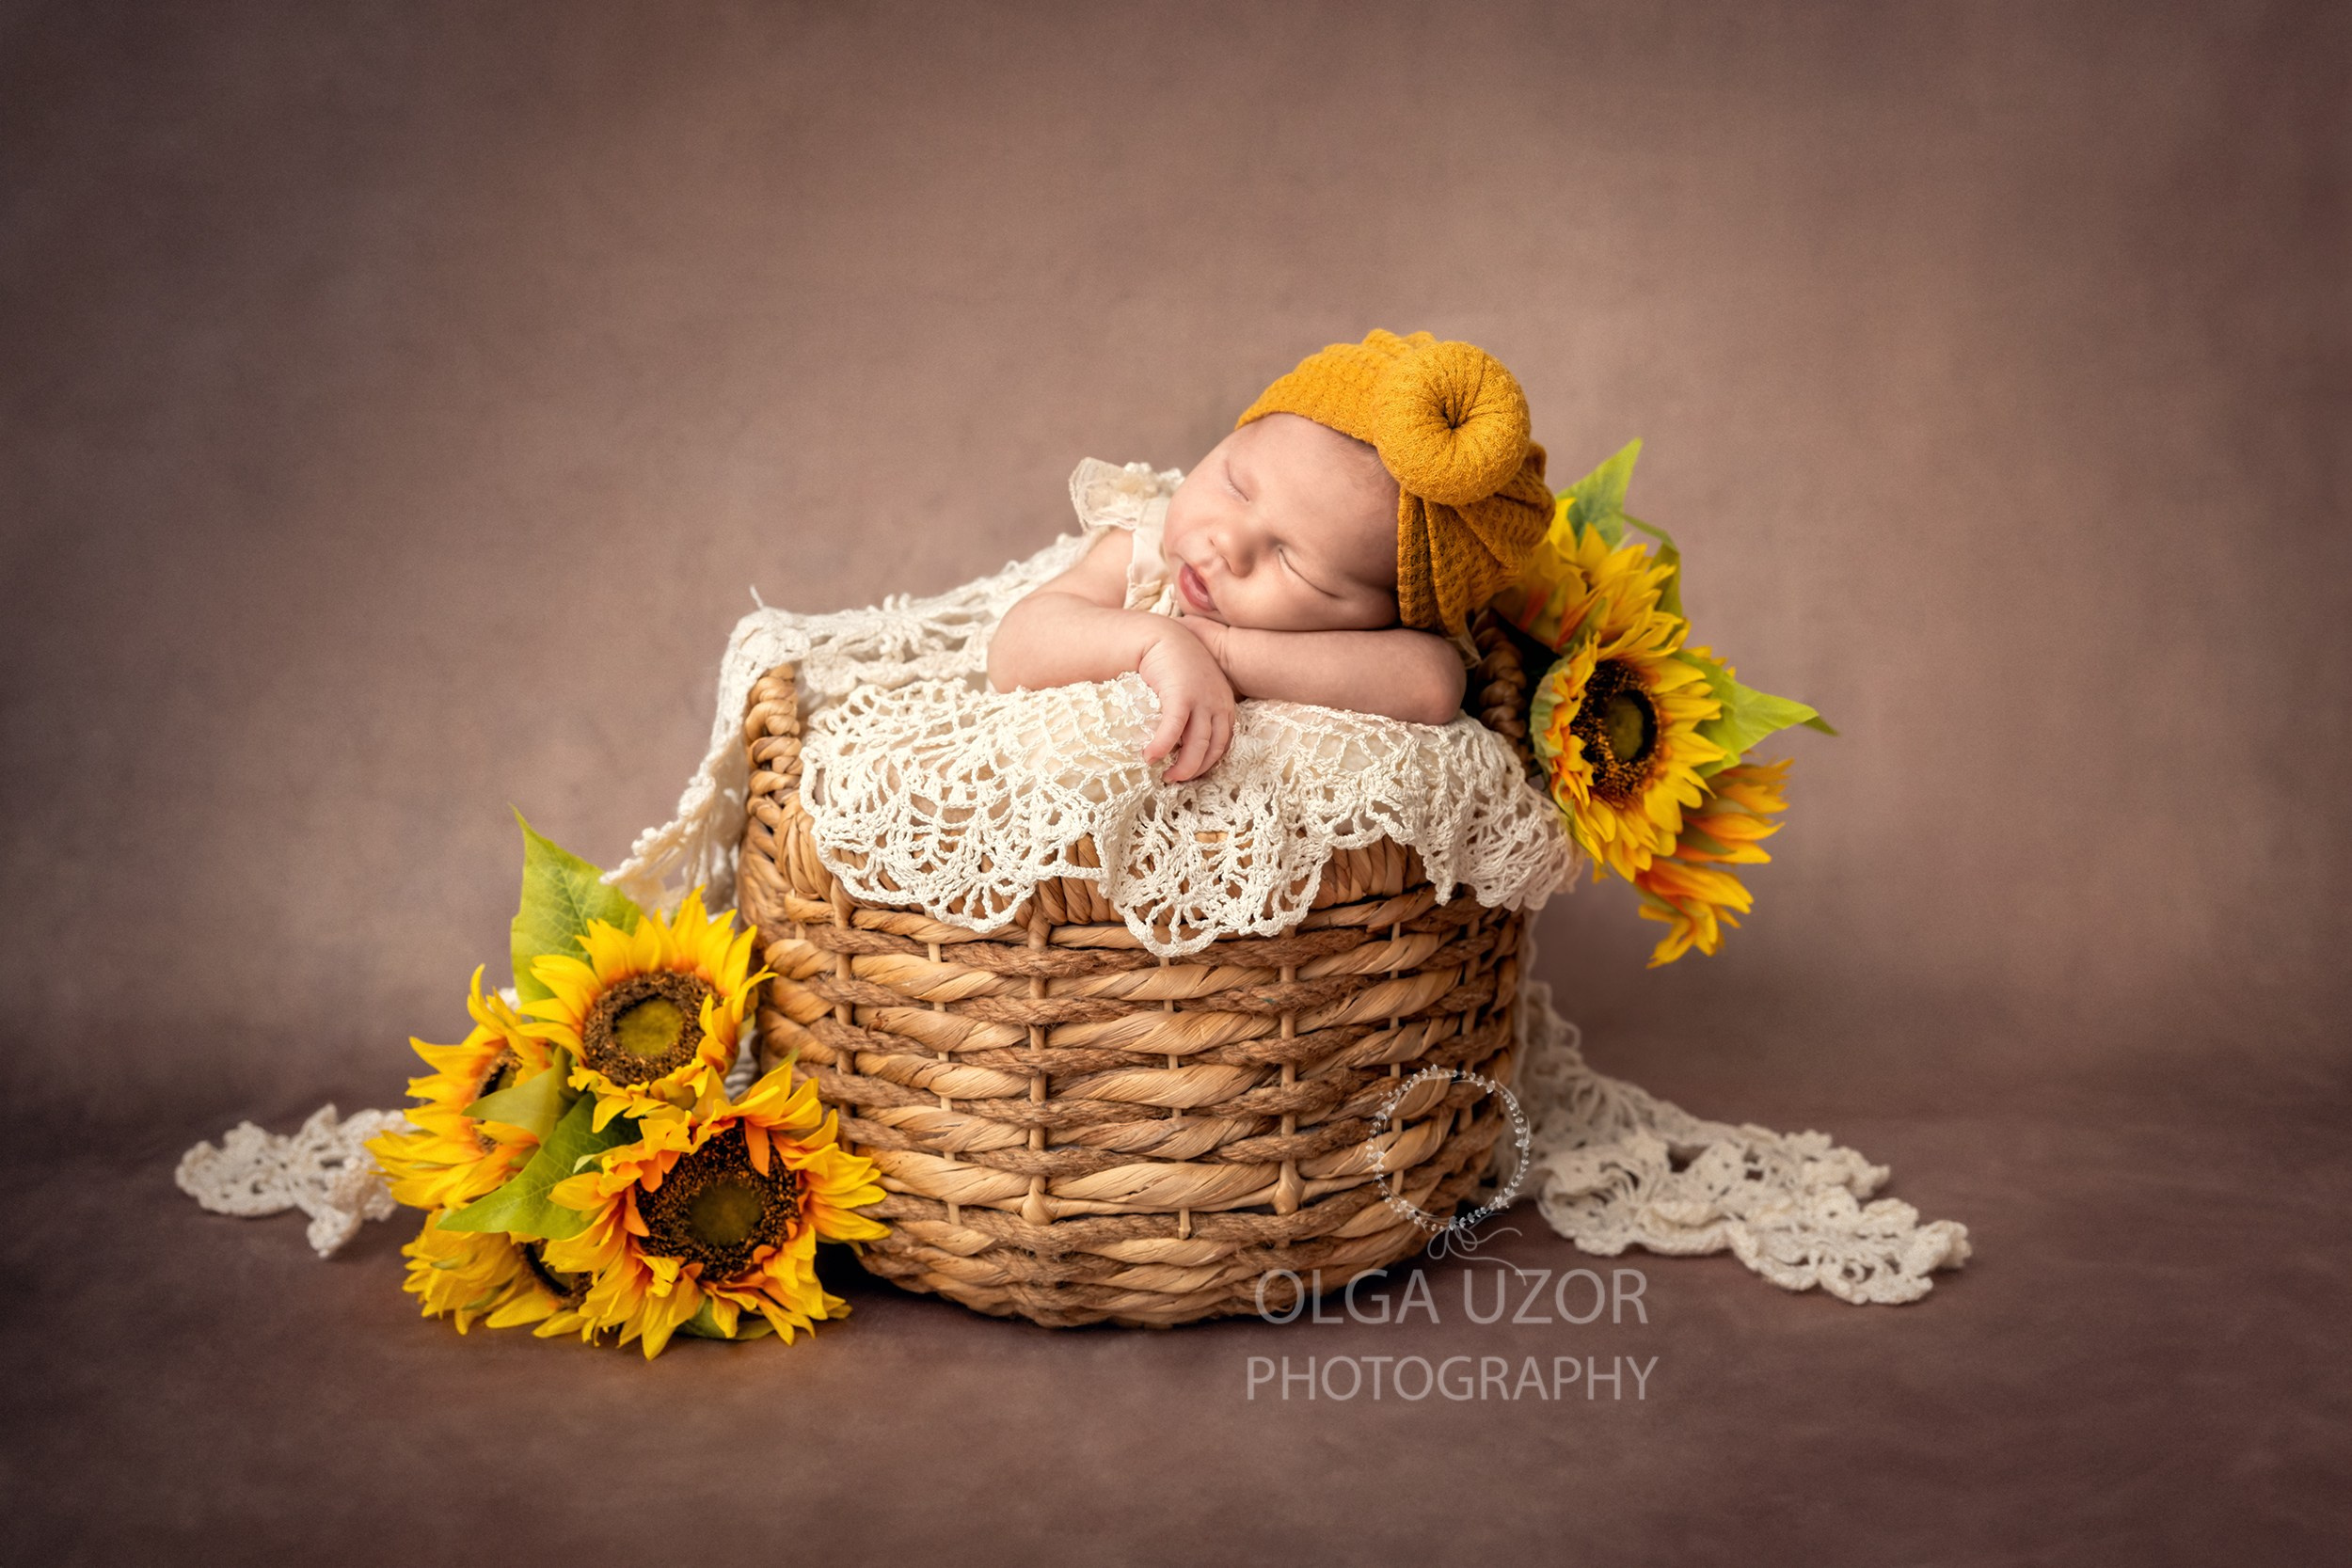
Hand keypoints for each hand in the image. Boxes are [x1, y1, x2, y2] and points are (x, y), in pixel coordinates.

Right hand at [1136, 623, 1234, 782]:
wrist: (1162, 637)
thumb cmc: (1175, 666)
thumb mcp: (1194, 690)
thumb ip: (1197, 712)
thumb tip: (1184, 743)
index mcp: (1225, 705)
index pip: (1223, 744)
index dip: (1207, 764)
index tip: (1190, 774)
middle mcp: (1220, 704)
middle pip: (1213, 749)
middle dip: (1196, 770)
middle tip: (1175, 780)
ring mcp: (1203, 700)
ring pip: (1198, 745)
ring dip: (1182, 767)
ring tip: (1165, 776)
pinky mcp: (1182, 695)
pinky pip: (1174, 729)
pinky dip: (1163, 746)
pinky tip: (1150, 756)